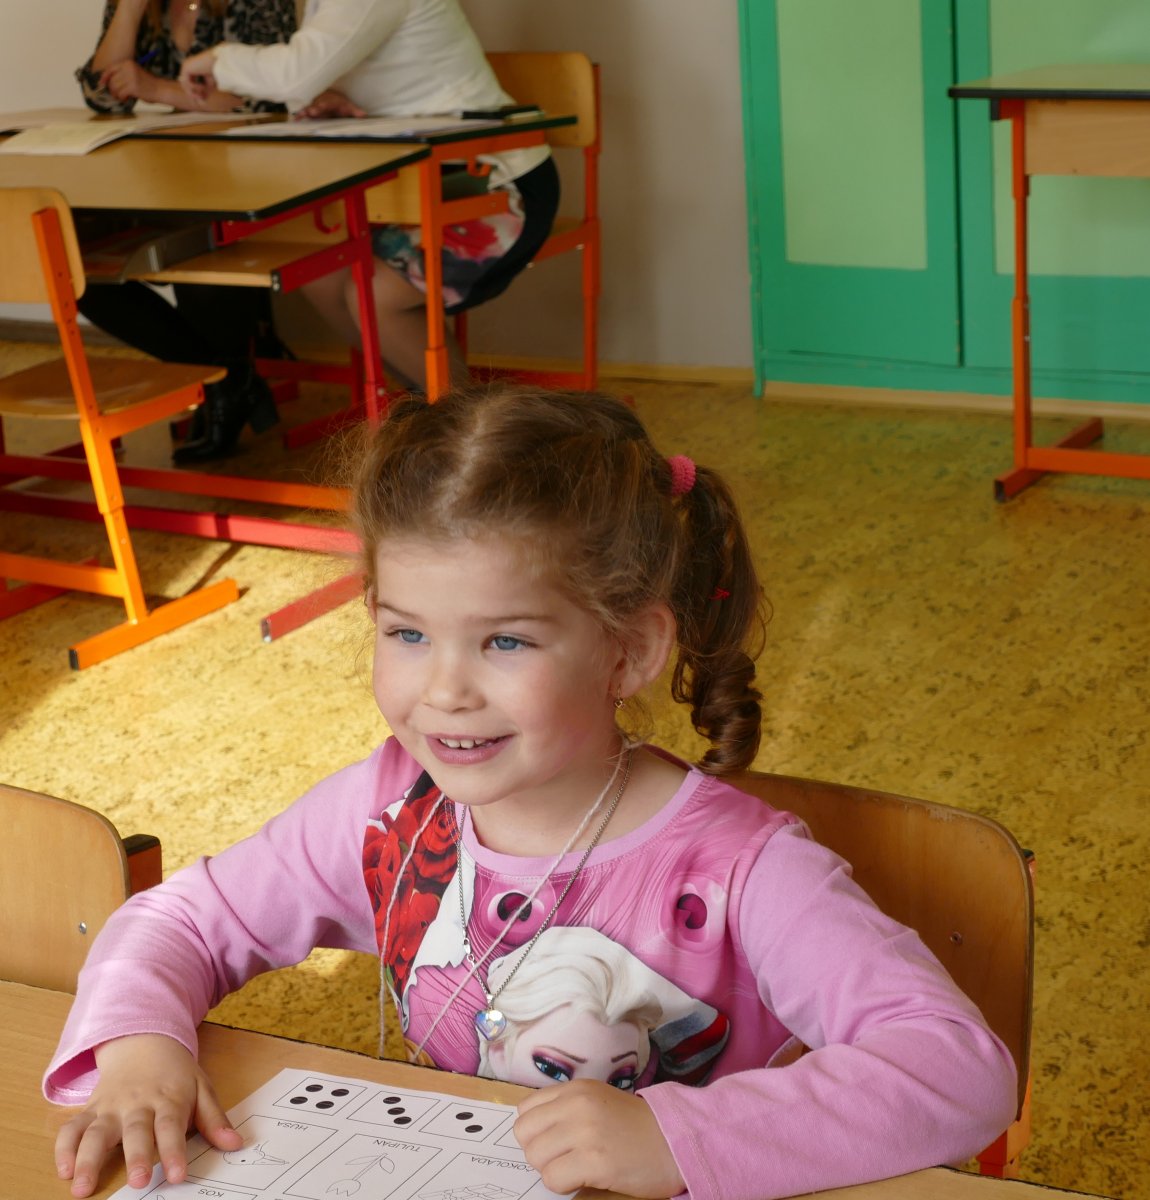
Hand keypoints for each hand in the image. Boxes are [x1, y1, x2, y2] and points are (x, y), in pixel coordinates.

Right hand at [53, 1034, 242, 1197]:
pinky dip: (63, 1147)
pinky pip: (72, 1127)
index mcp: (168, 1098)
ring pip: (96, 1131)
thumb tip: (236, 1144)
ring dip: (88, 1159)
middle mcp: (137, 1103)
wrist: (144, 1041)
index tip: (177, 1176)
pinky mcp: (90, 1109)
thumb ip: (214, 1119)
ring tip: (82, 1187)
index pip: (172, 1126)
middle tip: (139, 1182)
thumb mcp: (201, 1088)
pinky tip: (63, 1170)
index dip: (174, 1151)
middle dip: (136, 1156)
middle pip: (136, 1130)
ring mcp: (110, 1106)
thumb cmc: (176, 1074)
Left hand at [97, 61, 158, 102]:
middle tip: (116, 95)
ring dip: (117, 94)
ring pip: (115, 87)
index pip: (110, 69)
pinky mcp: (133, 87)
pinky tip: (126, 98)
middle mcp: (128, 68)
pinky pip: (121, 93)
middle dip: (112, 89)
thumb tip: (108, 82)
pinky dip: (122, 98)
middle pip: (111, 80)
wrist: (160, 89)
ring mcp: (130, 77)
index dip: (104, 77)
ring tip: (122, 97)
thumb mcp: (134, 74)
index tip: (101, 84)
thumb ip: (122, 75)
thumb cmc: (148, 84)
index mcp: (127, 63)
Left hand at [179, 49, 218, 101]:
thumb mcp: (210, 85)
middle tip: (201, 103)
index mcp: (193, 68)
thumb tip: (201, 104)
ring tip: (203, 94)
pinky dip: (194, 87)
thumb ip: (204, 93)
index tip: (203, 102)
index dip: (195, 94)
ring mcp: (186, 65)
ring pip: (185, 85)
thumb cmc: (217, 72)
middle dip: (193, 95)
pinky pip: (186, 82)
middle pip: (186, 85)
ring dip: (194, 92)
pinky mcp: (186, 67)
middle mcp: (187, 65)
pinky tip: (202, 87)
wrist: (220, 63)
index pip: (190, 83)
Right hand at [294, 89, 365, 119]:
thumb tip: (364, 115)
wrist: (330, 95)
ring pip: (309, 108)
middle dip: (314, 108)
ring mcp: (315, 106)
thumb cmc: (339, 102)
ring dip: (305, 112)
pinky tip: (295, 120)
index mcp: (330, 101)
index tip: (321, 107)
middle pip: (316, 106)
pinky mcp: (310, 110)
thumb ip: (355, 111)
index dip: (324, 105)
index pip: (327, 103)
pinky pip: (304, 112)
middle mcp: (321, 103)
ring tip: (300, 116)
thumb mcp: (348, 106)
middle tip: (311, 112)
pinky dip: (299, 115)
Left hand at [514, 1081, 685, 1198]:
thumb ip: (567, 1107)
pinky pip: (553, 1178)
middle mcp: (576, 1105)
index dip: (536, 1131)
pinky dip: (564, 1184)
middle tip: (564, 1158)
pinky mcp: (594, 1161)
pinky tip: (585, 1177)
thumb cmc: (637, 1125)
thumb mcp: (599, 1100)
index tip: (554, 1141)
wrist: (674, 1140)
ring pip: (535, 1157)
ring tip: (577, 1166)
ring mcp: (585, 1132)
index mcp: (576, 1089)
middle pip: (525, 1134)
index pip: (526, 1109)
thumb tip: (534, 1130)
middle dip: (540, 1152)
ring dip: (552, 1169)